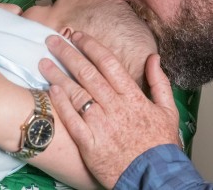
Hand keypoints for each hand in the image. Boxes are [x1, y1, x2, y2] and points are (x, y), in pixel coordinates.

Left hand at [39, 32, 179, 187]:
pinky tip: (50, 90)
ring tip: (43, 61)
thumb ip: (160, 82)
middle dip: (68, 53)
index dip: (90, 46)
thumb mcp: (168, 110)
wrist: (153, 178)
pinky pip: (72, 119)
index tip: (77, 36)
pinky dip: (61, 103)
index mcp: (133, 97)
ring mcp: (101, 125)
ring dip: (58, 75)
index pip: (108, 63)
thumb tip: (153, 58)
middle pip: (87, 73)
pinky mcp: (89, 143)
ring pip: (76, 93)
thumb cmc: (160, 146)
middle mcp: (115, 107)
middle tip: (52, 40)